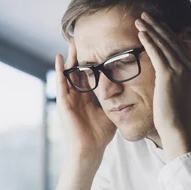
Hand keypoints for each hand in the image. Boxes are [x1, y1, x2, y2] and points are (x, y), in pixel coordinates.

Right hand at [55, 40, 116, 159]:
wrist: (90, 150)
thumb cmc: (100, 136)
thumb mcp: (111, 113)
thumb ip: (116, 101)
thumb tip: (131, 93)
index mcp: (87, 98)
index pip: (89, 75)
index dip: (92, 62)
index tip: (97, 48)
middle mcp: (77, 96)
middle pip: (77, 71)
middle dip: (79, 56)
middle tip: (82, 39)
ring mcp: (69, 99)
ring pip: (68, 74)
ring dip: (69, 59)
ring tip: (71, 43)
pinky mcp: (63, 103)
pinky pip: (61, 84)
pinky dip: (59, 71)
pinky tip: (59, 59)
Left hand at [135, 12, 190, 160]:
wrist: (176, 127)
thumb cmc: (173, 114)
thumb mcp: (175, 92)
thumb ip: (172, 80)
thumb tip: (165, 76)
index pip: (177, 44)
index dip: (165, 31)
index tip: (154, 22)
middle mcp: (188, 66)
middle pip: (171, 40)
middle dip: (157, 25)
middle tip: (145, 15)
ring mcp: (180, 70)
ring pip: (163, 44)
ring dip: (151, 29)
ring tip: (139, 19)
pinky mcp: (169, 75)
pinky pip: (157, 53)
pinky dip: (149, 41)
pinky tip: (140, 33)